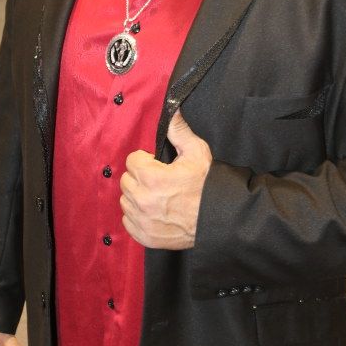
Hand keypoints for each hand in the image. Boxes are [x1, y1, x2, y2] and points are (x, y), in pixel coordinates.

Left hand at [120, 111, 211, 249]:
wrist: (219, 219)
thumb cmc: (208, 186)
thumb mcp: (197, 152)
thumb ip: (179, 131)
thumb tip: (172, 109)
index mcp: (152, 178)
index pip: (132, 161)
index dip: (146, 161)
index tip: (158, 166)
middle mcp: (143, 200)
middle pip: (126, 180)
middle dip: (140, 177)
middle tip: (159, 181)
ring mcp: (142, 220)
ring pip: (125, 200)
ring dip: (137, 196)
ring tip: (156, 196)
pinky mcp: (145, 236)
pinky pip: (128, 221)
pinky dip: (137, 216)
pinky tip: (153, 212)